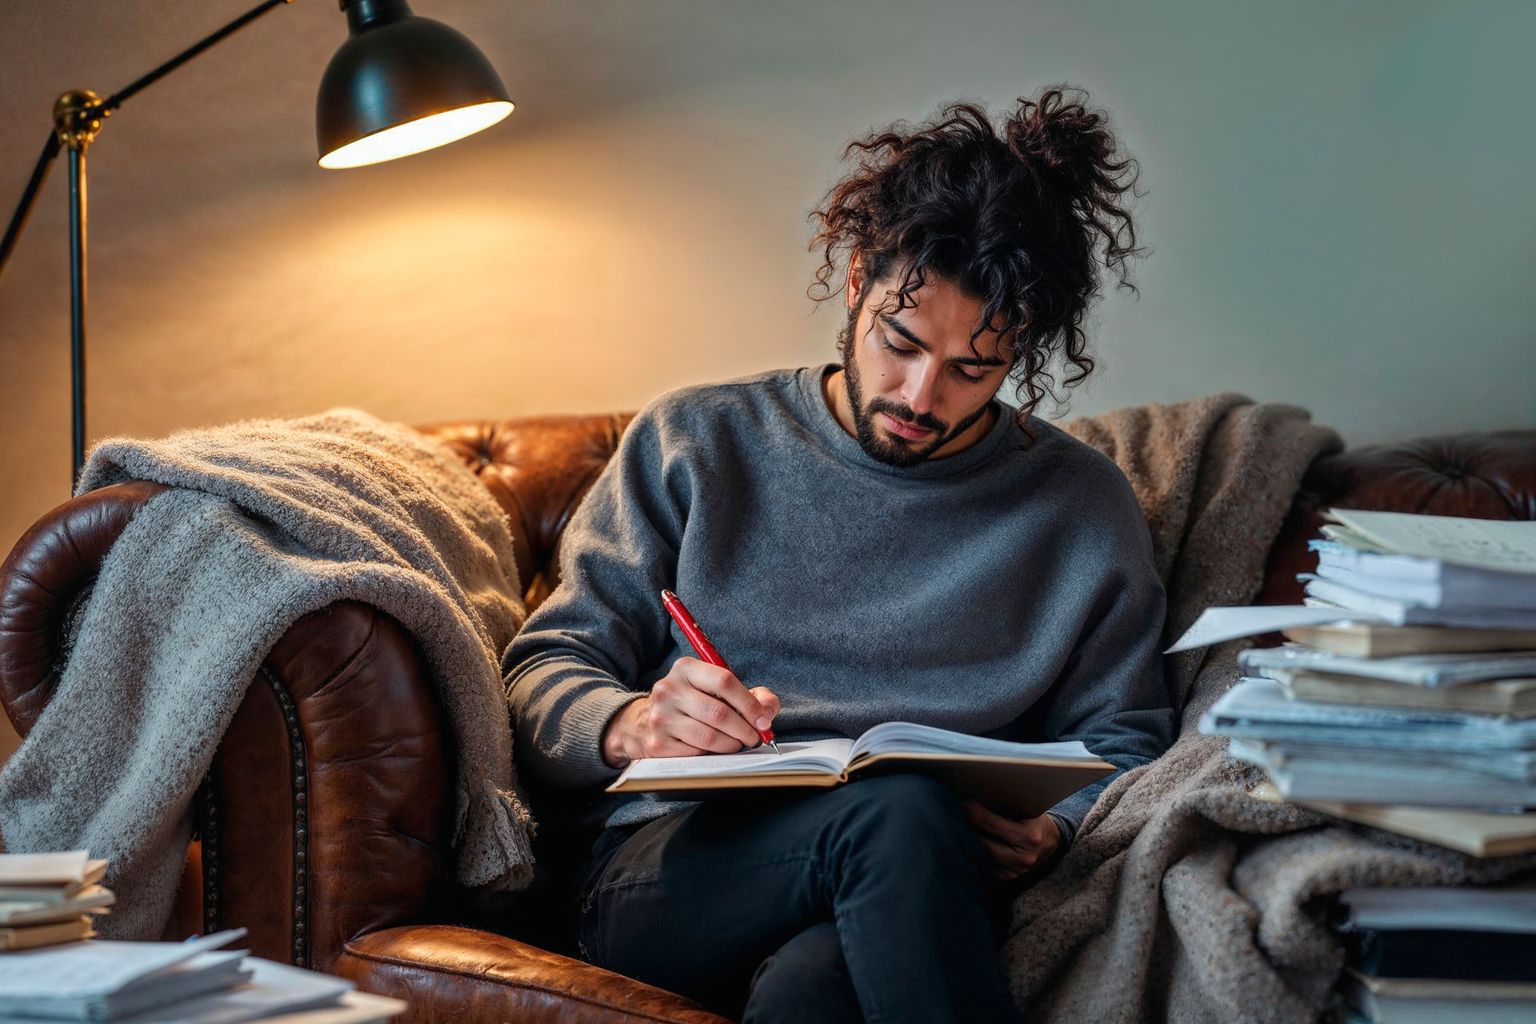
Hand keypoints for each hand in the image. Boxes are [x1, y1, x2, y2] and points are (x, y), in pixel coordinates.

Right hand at [601, 656, 779, 768]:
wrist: (642, 723)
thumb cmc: (691, 704)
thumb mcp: (716, 690)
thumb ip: (751, 695)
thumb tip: (768, 710)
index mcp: (686, 669)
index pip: (725, 681)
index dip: (750, 704)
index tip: (763, 721)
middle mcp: (669, 689)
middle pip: (719, 713)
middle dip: (745, 730)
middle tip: (755, 738)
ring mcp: (660, 717)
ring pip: (709, 737)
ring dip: (731, 745)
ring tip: (736, 743)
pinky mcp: (658, 742)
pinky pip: (696, 752)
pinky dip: (712, 754)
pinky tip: (713, 749)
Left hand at [960, 800, 1061, 881]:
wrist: (1050, 840)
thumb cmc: (1034, 819)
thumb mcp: (1027, 809)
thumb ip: (1007, 805)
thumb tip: (977, 793)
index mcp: (1029, 836)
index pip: (992, 823)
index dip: (974, 812)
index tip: (963, 801)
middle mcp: (1025, 856)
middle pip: (985, 843)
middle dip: (969, 827)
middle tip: (957, 813)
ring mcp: (1018, 869)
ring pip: (984, 856)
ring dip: (971, 841)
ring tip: (962, 826)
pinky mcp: (1010, 876)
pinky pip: (987, 865)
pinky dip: (979, 853)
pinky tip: (973, 841)